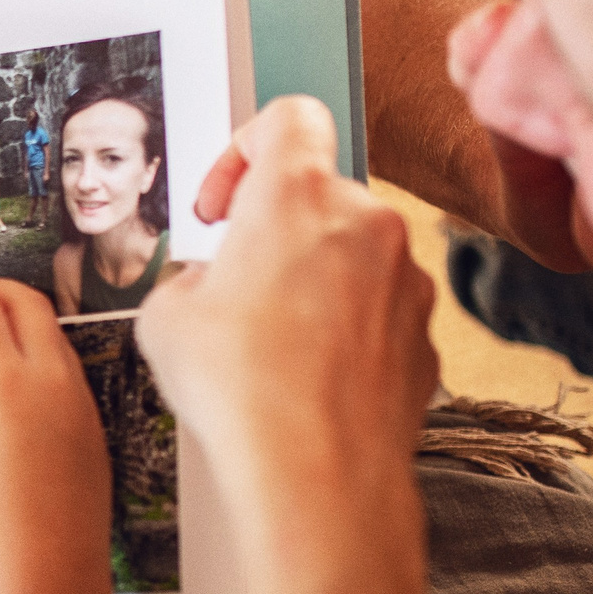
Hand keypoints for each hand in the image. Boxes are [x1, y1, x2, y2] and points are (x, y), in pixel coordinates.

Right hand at [140, 97, 437, 593]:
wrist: (317, 475)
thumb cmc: (242, 392)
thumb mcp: (166, 317)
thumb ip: (190, 276)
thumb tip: (210, 288)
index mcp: (296, 196)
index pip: (287, 117)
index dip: (244, 150)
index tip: (222, 205)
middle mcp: (365, 220)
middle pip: (318, 195)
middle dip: (273, 233)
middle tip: (233, 288)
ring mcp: (406, 278)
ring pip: (352, 254)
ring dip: (312, 283)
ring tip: (267, 346)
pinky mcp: (426, 332)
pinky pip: (379, 309)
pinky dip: (346, 329)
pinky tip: (306, 378)